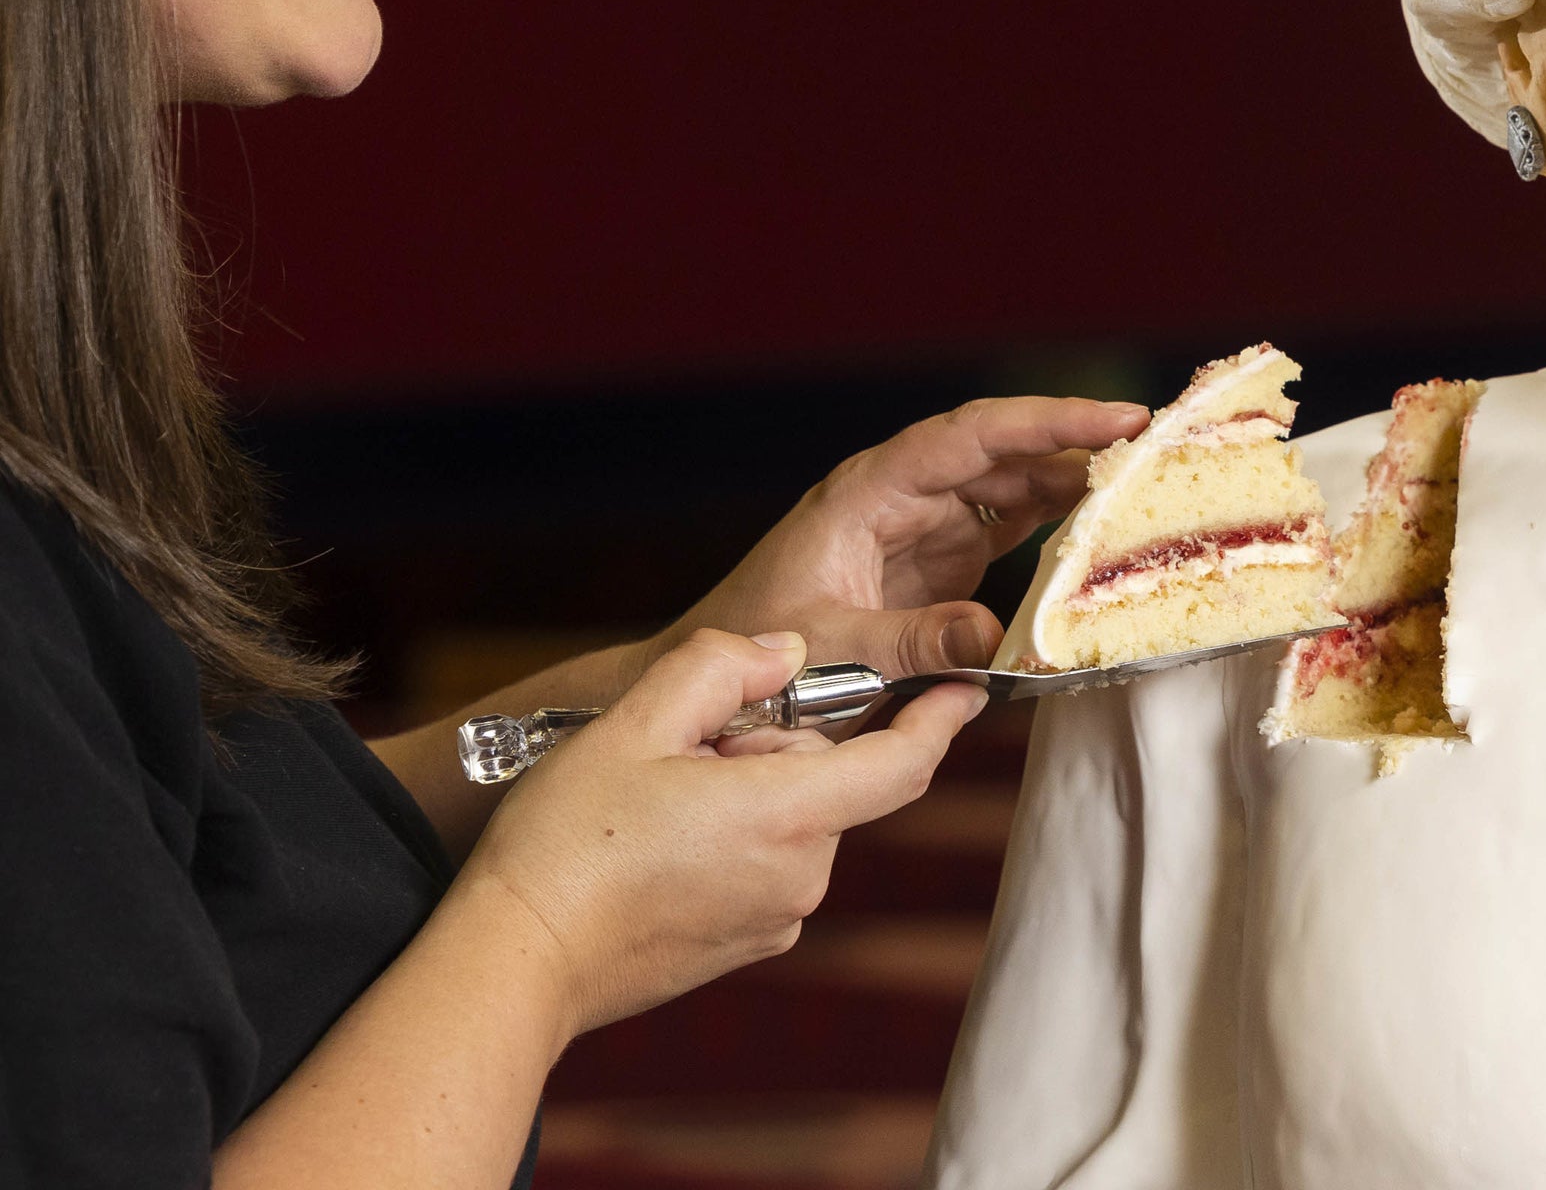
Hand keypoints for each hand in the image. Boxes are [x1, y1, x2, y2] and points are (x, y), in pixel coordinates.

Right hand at [458, 629, 981, 1037]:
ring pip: (793, 821)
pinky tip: (656, 847)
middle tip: (682, 752)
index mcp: (792, 816)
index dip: (940, 719)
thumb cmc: (566, 843)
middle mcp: (803, 876)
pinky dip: (731, 841)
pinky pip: (765, 866)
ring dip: (746, 794)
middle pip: (826, 780)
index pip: (904, 764)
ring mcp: (776, 920)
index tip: (966, 688)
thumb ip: (722, 667)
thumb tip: (787, 650)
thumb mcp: (636, 721)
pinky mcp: (745, 947)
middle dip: (771, 747)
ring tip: (656, 804)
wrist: (513, 961)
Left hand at [659, 396, 1147, 681]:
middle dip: (1081, 445)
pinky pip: (1011, 535)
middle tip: (1160, 447)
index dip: (1046, 423)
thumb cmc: (758, 654)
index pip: (972, 437)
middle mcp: (905, 498)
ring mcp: (926, 530)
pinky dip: (1059, 533)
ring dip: (1078, 488)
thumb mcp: (831, 651)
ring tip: (1149, 488)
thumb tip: (996, 638)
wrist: (720, 686)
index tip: (1116, 419)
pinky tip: (1105, 537)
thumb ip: (911, 643)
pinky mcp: (940, 569)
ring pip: (1016, 490)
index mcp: (871, 492)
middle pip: (1007, 453)